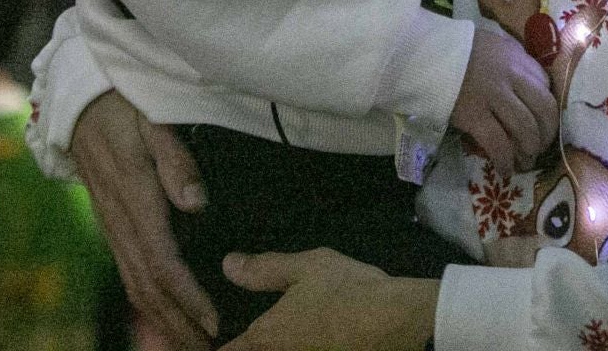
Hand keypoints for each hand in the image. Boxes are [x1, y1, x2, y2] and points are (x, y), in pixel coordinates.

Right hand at [72, 91, 220, 347]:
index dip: (190, 297)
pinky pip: (129, 272)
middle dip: (179, 324)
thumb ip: (176, 161)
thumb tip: (195, 203)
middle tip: (211, 349)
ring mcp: (113, 227)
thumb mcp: (153, 122)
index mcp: (136, 200)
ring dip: (163, 320)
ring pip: (136, 286)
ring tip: (193, 343)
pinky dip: (148, 301)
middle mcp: (121, 223)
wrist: (79, 103)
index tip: (214, 321)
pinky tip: (166, 315)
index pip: (164, 263)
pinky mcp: (112, 225)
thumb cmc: (125, 108)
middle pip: (149, 288)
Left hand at [219, 250, 436, 350]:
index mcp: (266, 336)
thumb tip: (228, 265)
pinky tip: (315, 338)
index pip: (229, 350)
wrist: (397, 319)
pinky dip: (304, 347)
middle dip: (251, 345)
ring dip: (278, 346)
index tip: (211, 343)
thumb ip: (265, 268)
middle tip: (241, 336)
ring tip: (286, 334)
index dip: (217, 348)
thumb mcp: (306, 267)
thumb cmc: (346, 290)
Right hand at [447, 21, 557, 172]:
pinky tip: (505, 170)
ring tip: (526, 162)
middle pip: (544, 109)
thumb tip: (527, 82)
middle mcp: (512, 76)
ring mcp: (494, 96)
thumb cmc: (457, 50)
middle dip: (547, 133)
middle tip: (540, 147)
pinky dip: (505, 160)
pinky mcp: (474, 115)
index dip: (547, 108)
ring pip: (526, 128)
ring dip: (530, 150)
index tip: (543, 122)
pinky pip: (498, 142)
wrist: (424, 54)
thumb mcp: (493, 45)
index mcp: (518, 58)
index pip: (546, 85)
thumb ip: (512, 61)